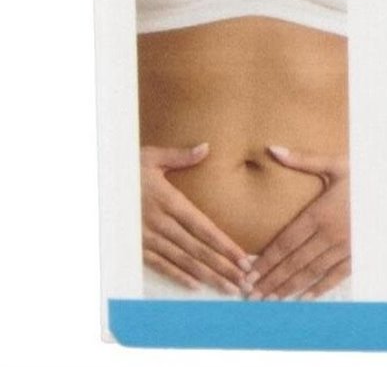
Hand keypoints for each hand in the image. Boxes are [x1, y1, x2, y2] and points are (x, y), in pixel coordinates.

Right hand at [141, 143, 249, 294]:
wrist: (97, 186)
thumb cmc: (127, 170)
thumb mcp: (152, 157)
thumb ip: (180, 156)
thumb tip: (205, 148)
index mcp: (169, 201)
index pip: (203, 227)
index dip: (223, 244)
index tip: (242, 256)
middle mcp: (161, 223)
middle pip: (197, 249)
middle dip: (222, 266)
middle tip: (242, 279)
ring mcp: (148, 238)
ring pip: (182, 260)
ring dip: (206, 275)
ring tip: (226, 286)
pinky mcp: (137, 247)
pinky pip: (160, 265)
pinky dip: (178, 276)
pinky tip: (195, 286)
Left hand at [245, 147, 350, 299]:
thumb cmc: (365, 173)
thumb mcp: (336, 164)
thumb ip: (303, 160)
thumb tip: (272, 149)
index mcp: (321, 212)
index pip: (286, 242)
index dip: (266, 260)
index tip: (249, 272)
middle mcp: (331, 234)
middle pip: (294, 262)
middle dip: (271, 279)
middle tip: (251, 293)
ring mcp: (345, 246)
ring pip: (311, 272)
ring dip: (289, 287)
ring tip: (269, 300)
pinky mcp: (359, 253)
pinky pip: (335, 276)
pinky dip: (318, 289)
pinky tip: (303, 298)